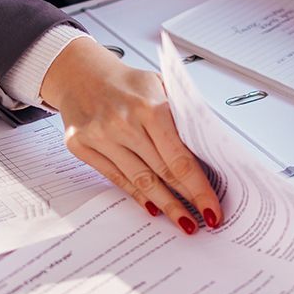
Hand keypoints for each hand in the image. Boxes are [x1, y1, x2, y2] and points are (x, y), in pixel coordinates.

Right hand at [39, 38, 222, 233]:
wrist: (82, 74)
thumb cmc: (128, 84)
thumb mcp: (161, 86)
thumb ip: (183, 114)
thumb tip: (212, 148)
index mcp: (148, 105)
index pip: (180, 157)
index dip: (198, 187)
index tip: (212, 207)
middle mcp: (122, 122)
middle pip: (162, 172)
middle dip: (186, 199)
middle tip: (203, 219)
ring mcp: (99, 136)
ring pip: (140, 181)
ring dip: (165, 204)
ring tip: (182, 220)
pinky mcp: (80, 146)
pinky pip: (116, 178)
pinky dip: (137, 194)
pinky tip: (153, 206)